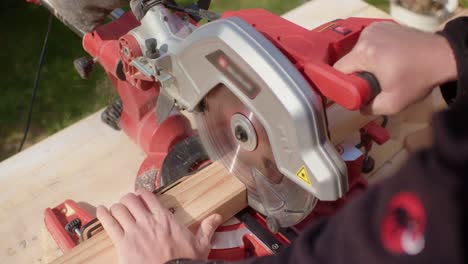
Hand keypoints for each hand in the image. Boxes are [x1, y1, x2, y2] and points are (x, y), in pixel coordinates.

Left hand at [96, 190, 222, 263]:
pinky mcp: (123, 244)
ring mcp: (134, 231)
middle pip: (130, 199)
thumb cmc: (184, 262)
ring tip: (114, 211)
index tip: (139, 197)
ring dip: (116, 208)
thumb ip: (207, 228)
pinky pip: (109, 223)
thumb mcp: (200, 245)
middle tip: (126, 205)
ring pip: (119, 208)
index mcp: (165, 219)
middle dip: (127, 200)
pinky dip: (103, 215)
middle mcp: (148, 221)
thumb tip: (217, 217)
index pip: (147, 196)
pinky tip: (101, 212)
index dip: (140, 194)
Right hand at [334, 22, 456, 114]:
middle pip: (349, 60)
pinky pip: (370, 43)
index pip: (338, 69)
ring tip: (385, 70)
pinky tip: (388, 59)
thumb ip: (369, 108)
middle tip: (376, 83)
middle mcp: (366, 37)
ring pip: (359, 51)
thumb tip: (359, 106)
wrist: (443, 57)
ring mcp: (375, 28)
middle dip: (358, 73)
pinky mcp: (383, 26)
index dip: (344, 83)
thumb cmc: (418, 78)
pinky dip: (375, 52)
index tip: (356, 89)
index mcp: (365, 53)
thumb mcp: (392, 104)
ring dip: (367, 63)